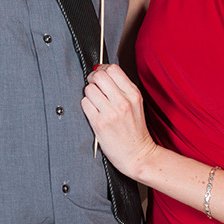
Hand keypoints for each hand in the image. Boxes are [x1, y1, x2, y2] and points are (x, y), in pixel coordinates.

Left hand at [81, 64, 157, 180]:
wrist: (138, 155)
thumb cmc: (136, 131)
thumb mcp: (136, 104)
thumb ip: (122, 88)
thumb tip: (102, 71)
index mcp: (133, 94)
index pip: (113, 69)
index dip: (102, 69)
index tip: (100, 75)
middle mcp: (123, 101)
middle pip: (99, 76)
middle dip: (93, 79)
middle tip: (94, 86)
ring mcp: (111, 112)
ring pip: (89, 89)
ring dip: (89, 94)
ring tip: (95, 102)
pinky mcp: (99, 124)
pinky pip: (84, 104)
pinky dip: (86, 106)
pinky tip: (93, 112)